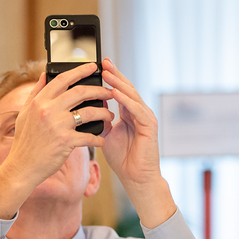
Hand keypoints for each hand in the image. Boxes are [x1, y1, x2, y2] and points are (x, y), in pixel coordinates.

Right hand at [5, 64, 114, 188]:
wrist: (22, 167)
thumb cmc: (25, 142)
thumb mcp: (25, 113)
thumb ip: (36, 93)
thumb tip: (44, 74)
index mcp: (39, 101)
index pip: (63, 79)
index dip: (80, 71)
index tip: (93, 67)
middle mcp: (48, 110)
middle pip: (80, 92)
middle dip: (100, 90)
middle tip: (110, 92)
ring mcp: (57, 125)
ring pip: (89, 112)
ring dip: (103, 112)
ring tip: (110, 115)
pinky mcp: (65, 141)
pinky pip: (89, 136)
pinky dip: (98, 138)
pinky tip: (102, 139)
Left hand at [101, 58, 176, 227]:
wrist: (136, 178)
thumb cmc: (122, 158)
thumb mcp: (105, 134)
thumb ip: (99, 118)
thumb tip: (87, 104)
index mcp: (129, 112)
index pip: (119, 90)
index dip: (110, 77)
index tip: (98, 65)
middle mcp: (139, 112)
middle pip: (126, 88)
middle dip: (114, 74)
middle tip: (103, 61)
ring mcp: (146, 117)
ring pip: (132, 95)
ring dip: (119, 84)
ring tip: (107, 73)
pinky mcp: (150, 126)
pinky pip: (137, 109)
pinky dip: (126, 101)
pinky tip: (116, 94)